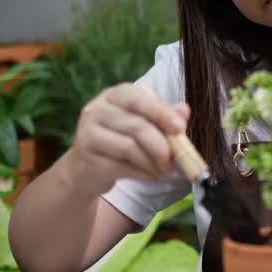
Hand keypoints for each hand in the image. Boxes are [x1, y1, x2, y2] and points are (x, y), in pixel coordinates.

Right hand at [64, 83, 189, 197]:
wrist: (87, 169)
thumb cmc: (122, 141)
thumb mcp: (144, 125)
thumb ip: (164, 117)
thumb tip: (184, 110)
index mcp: (114, 95)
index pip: (138, 99)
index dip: (161, 113)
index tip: (180, 128)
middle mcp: (97, 109)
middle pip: (137, 126)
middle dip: (162, 146)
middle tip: (176, 160)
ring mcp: (87, 133)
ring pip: (130, 148)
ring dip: (154, 163)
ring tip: (164, 170)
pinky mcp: (86, 157)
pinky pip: (121, 166)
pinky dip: (142, 173)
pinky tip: (150, 175)